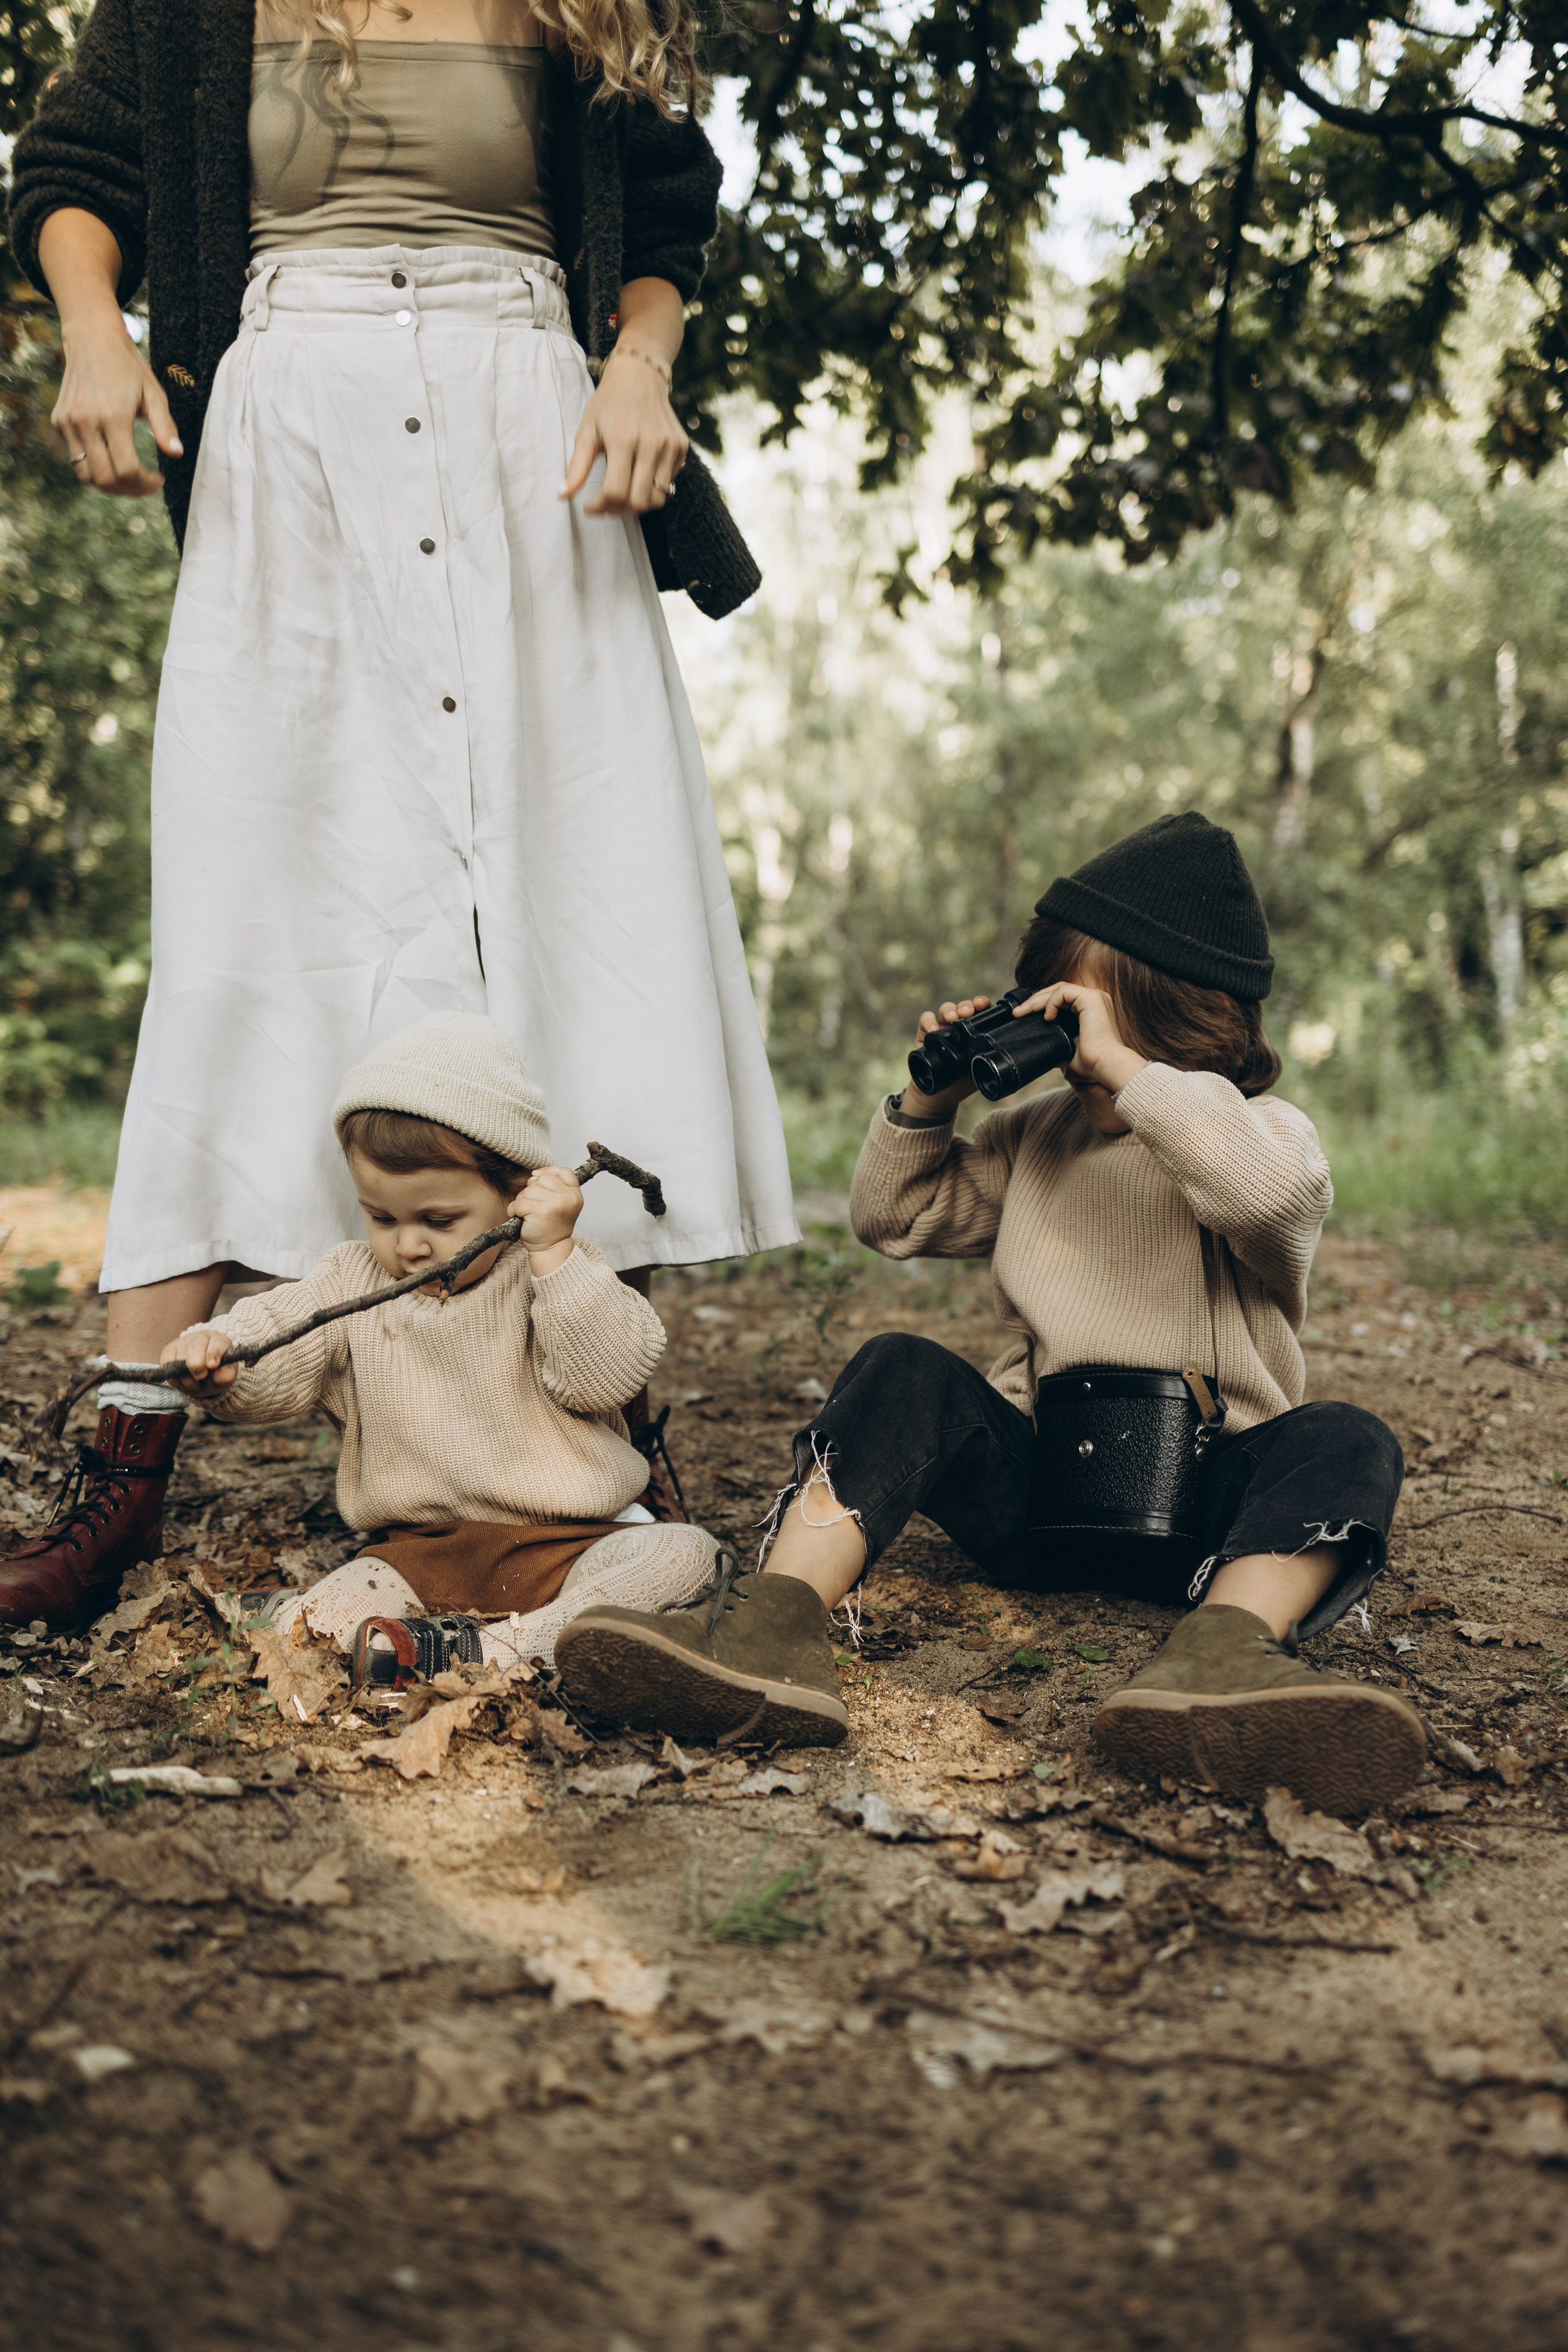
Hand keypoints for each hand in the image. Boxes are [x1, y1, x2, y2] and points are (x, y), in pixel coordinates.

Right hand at [39, 208, 181, 496]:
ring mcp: (69, 422)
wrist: (91, 339)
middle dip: (129, 490)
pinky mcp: (59, 422)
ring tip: (129, 476)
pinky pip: (76, 458)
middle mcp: (86, 421)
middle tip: (145, 484)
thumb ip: (165, 426)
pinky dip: (94, 467)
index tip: (158, 479)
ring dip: (110, 484)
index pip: (127, 470)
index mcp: (113, 416)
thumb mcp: (154, 393)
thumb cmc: (128, 367)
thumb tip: (176, 454)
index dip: (145, 484)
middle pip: (105, 479)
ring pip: (86, 475)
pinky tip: (111, 457)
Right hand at [159, 1326, 237, 1389]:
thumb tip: (221, 1376)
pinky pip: (166, 1364)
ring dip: (187, 1378)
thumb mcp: (226, 1375)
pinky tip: (183, 1382)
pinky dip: (174, 1378)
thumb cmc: (217, 1373)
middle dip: (196, 1364)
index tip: (212, 1366)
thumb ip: (226, 1375)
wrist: (204, 1374)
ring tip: (196, 1384)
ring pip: (180, 1360)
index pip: (217, 1344)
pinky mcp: (169, 1350)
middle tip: (200, 1376)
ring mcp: (183, 1342)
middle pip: (195, 1347)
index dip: (213, 1354)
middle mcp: (201, 1337)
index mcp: (219, 1341)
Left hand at [510, 1165, 583, 1273]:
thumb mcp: (562, 1204)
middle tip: (533, 1206)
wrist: (551, 1248)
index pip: (564, 1172)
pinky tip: (519, 1217)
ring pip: (528, 1191)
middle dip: (532, 1191)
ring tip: (527, 1214)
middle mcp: (568, 1198)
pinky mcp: (540, 1212)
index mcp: (575, 1195)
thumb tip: (535, 1175)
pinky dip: (514, 1210)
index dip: (549, 1171)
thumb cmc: (552, 1227)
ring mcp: (555, 1204)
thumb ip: (554, 1188)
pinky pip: (519, 1202)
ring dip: (521, 1201)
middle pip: (542, 1180)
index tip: (536, 1176)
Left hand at [561, 353, 687, 516]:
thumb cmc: (608, 403)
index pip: (615, 492)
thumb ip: (577, 467)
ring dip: (637, 504)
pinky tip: (638, 474)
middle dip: (618, 510)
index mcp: (623, 440)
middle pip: (638, 501)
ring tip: (622, 495)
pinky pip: (668, 483)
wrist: (640, 374)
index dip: (600, 507)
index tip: (589, 507)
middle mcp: (651, 444)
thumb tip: (562, 496)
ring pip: (657, 498)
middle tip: (605, 505)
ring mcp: (670, 446)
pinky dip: (651, 487)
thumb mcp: (587, 431)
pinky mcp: (681, 447)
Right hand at [898, 995, 993, 1119]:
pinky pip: (925, 1019)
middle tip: (967, 1013)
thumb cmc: (963, 1082)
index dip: (982, 1005)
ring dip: (949, 1010)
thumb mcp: (980, 1073)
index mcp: (975, 1032)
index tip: (984, 1005)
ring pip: (946, 1009)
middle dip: (966, 1006)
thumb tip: (1000, 1057)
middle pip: (963, 1007)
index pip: (980, 1012)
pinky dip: (929, 1021)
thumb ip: (988, 1063)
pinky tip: (933, 1029)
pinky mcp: (924, 1033)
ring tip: (951, 1017)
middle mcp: (958, 1027)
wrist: (940, 1094)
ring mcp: (942, 1028)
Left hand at [1012, 982, 1147, 1094]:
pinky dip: (1051, 1002)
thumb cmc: (1091, 1062)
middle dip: (1035, 1000)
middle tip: (1017, 1013)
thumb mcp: (1068, 1048)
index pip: (1062, 997)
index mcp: (1090, 1008)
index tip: (1023, 1015)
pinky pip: (1063, 992)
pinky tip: (1047, 1017)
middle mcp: (1094, 999)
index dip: (1041, 1003)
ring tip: (1023, 1013)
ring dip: (1038, 1000)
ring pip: (1058, 989)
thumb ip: (1057, 1042)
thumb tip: (1041, 1046)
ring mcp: (1094, 996)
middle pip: (1058, 990)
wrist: (1104, 1065)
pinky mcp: (1091, 998)